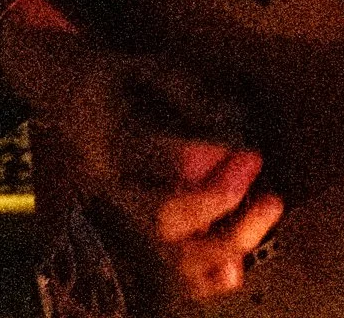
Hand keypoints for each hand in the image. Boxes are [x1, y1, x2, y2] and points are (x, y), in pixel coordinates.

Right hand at [0, 0, 282, 302]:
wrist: (75, 104)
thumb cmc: (120, 84)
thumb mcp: (145, 67)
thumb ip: (184, 89)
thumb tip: (228, 117)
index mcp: (113, 140)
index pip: (148, 158)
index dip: (190, 159)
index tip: (231, 149)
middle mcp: (121, 188)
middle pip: (161, 216)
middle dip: (215, 200)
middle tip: (254, 163)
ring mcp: (133, 215)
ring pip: (171, 252)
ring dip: (224, 242)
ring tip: (268, 208)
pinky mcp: (147, 229)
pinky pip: (175, 268)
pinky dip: (207, 276)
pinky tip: (238, 268)